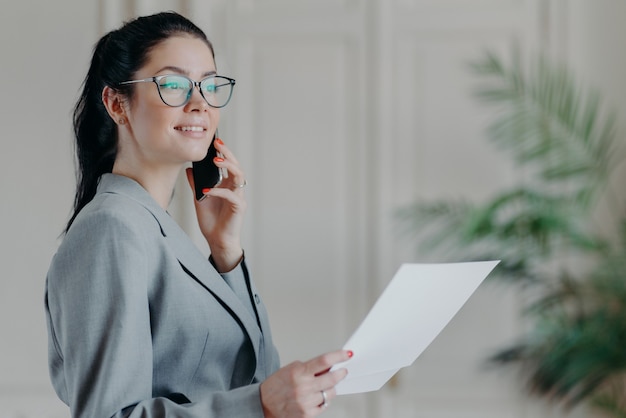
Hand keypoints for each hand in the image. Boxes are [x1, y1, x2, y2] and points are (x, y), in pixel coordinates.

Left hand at [186, 138, 246, 271]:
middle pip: (236, 165)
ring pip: (239, 176)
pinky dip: (218, 191)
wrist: (216, 240)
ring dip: (228, 166)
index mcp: (228, 184)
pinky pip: (230, 195)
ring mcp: (239, 197)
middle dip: (228, 153)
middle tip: (217, 144)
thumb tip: (189, 169)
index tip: (214, 141)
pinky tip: (206, 190)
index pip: (229, 164)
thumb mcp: (199, 198)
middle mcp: (235, 188)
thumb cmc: (211, 220)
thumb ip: (196, 184)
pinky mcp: (239, 207)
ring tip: (216, 160)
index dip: (224, 152)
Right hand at [260, 349, 351, 417]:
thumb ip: (310, 367)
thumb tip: (329, 365)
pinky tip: (317, 396)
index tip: (347, 354)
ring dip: (331, 388)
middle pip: (332, 378)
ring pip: (330, 393)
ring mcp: (306, 402)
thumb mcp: (291, 369)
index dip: (339, 356)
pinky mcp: (307, 414)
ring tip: (324, 385)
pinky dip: (324, 400)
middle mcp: (303, 387)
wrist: (263, 404)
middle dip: (341, 373)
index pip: (324, 361)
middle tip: (343, 371)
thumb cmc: (276, 386)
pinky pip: (324, 405)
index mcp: (298, 372)